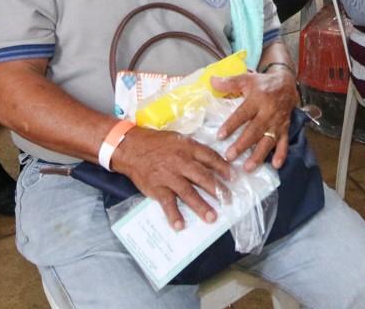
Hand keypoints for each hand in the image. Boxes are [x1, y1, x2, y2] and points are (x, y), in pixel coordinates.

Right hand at [110, 127, 232, 230]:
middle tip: (229, 200)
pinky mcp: (157, 188)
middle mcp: (181, 162)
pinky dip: (173, 215)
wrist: (131, 147)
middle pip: (203, 177)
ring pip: (188, 193)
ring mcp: (169, 176)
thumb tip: (213, 160)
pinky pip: (167, 203)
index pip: (210, 158)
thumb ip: (194, 149)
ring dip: (201, 206)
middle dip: (218, 190)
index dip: (223, 168)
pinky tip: (180, 226)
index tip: (233, 177)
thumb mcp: (178, 139)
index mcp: (188, 148)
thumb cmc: (156, 143)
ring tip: (212, 217)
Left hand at [213, 68, 298, 170]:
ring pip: (268, 140)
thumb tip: (211, 80)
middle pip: (254, 131)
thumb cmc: (262, 84)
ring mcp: (277, 123)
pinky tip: (276, 165)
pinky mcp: (285, 129)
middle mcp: (268, 113)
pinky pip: (284, 142)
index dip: (232, 125)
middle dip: (242, 145)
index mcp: (257, 100)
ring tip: (248, 167)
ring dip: (259, 155)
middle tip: (229, 157)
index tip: (220, 136)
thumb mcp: (246, 79)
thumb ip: (229, 82)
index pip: (242, 114)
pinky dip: (281, 154)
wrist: (286, 84)